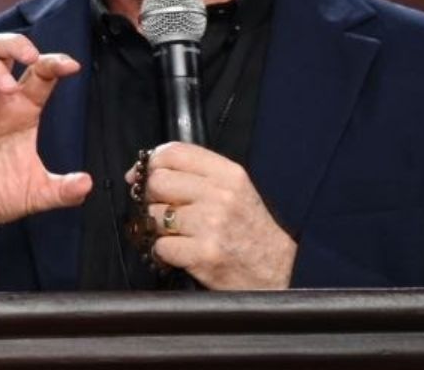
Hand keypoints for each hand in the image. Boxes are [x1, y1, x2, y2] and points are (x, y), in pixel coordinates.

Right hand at [0, 33, 90, 272]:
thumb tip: (86, 185)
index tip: (71, 66)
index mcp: (21, 110)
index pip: (38, 74)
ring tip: (6, 87)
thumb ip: (62, 190)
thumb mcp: (35, 194)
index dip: (53, 63)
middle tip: (31, 57)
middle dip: (15, 44)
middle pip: (0, 51)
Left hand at [131, 141, 295, 288]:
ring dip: (157, 227)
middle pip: (158, 182)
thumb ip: (197, 174)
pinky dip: (164, 252)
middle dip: (151, 197)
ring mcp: (211, 225)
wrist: (280, 272)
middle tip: (161, 209)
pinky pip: (160, 246)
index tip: (143, 175)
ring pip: (154, 215)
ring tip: (178, 234)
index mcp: (229, 174)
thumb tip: (143, 170)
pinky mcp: (203, 254)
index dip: (151, 163)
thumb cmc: (250, 231)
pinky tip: (182, 252)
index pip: (174, 152)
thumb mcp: (235, 190)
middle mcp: (220, 195)